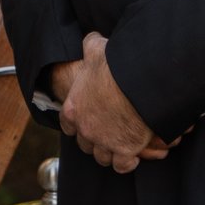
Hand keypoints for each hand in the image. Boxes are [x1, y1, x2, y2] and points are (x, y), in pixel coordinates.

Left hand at [59, 34, 167, 172]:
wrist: (137, 84)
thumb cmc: (116, 67)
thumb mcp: (97, 50)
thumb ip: (90, 47)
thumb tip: (91, 39)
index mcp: (74, 108)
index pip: (67, 123)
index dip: (75, 123)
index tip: (82, 122)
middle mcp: (85, 129)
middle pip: (84, 143)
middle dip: (93, 140)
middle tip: (103, 134)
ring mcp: (104, 142)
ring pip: (102, 157)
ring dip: (109, 152)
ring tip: (118, 146)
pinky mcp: (124, 151)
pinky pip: (122, 165)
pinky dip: (126, 162)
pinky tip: (132, 156)